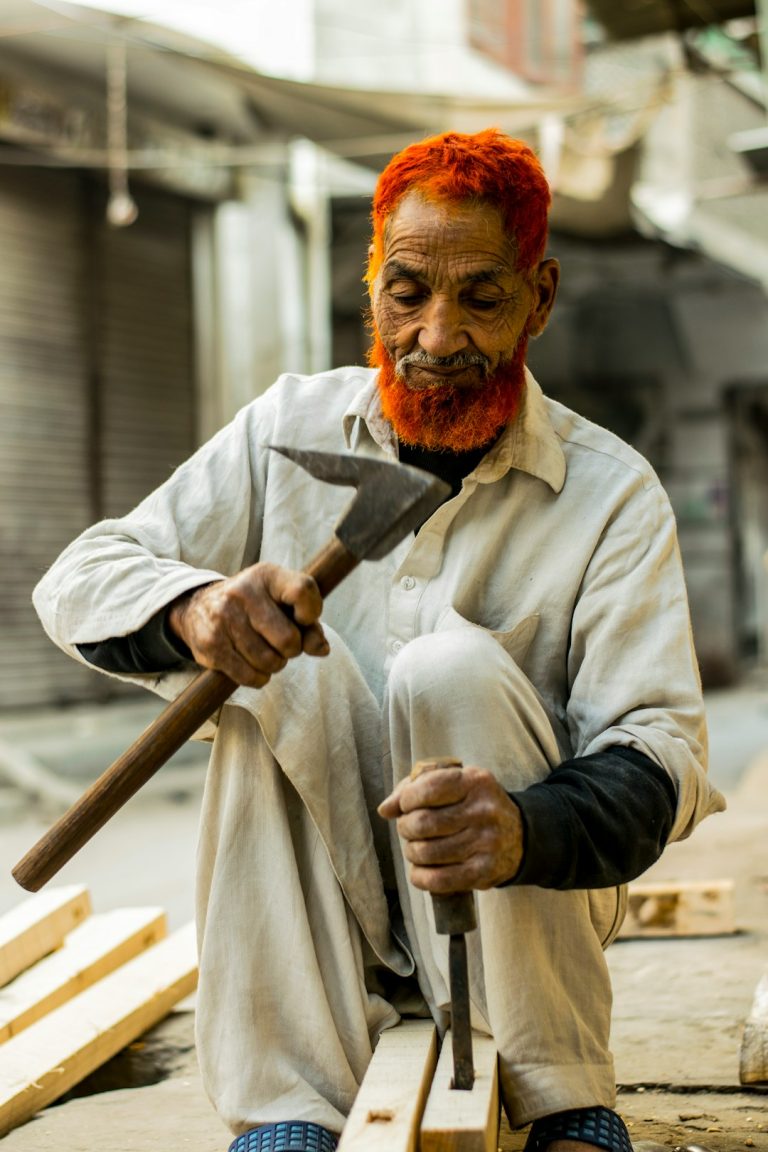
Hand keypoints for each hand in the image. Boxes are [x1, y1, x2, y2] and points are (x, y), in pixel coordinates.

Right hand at [168, 562, 328, 687]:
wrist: (197, 607)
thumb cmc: (254, 606)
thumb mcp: (281, 602)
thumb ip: (308, 624)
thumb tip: (321, 649)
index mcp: (266, 575)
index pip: (303, 590)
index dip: (311, 613)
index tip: (303, 619)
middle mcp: (243, 592)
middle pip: (288, 639)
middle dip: (292, 649)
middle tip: (282, 644)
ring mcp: (224, 618)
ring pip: (269, 661)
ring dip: (275, 664)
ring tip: (266, 653)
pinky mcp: (211, 644)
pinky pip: (249, 676)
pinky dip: (258, 677)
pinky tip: (254, 666)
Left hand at [378, 764, 523, 891]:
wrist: (520, 836)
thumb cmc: (475, 806)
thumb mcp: (456, 784)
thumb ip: (416, 788)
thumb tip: (385, 809)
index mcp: (475, 782)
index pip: (427, 788)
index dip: (406, 799)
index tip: (406, 806)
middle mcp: (483, 811)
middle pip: (422, 822)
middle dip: (405, 827)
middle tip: (409, 829)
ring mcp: (485, 843)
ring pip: (426, 852)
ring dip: (412, 852)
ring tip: (417, 848)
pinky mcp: (483, 872)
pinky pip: (438, 880)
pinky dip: (420, 877)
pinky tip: (420, 870)